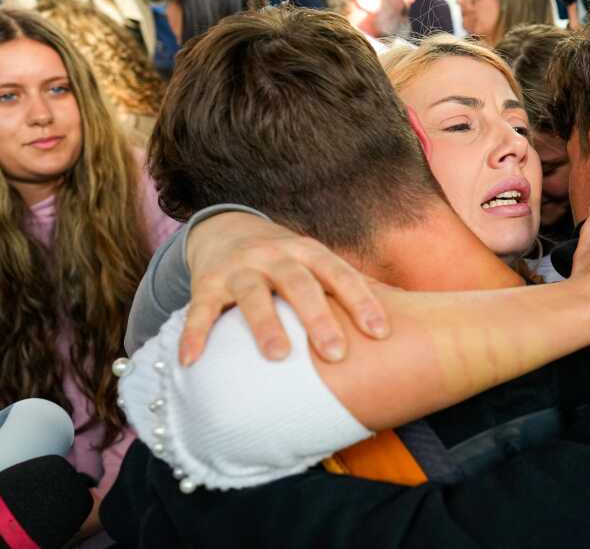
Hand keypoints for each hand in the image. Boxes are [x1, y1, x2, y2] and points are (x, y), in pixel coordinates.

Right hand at [181, 212, 387, 365]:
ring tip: (278, 357)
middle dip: (319, 318)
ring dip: (266, 325)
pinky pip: (200, 309)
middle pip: (300, 284)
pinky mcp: (205, 281)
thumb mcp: (313, 264)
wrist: (225, 227)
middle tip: (336, 354)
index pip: (340, 275)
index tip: (382, 333)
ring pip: (253, 294)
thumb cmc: (284, 261)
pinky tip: (191, 361)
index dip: (362, 302)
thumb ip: (341, 290)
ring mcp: (239, 267)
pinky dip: (195, 334)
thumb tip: (397, 329)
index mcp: (309, 252)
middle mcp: (275, 255)